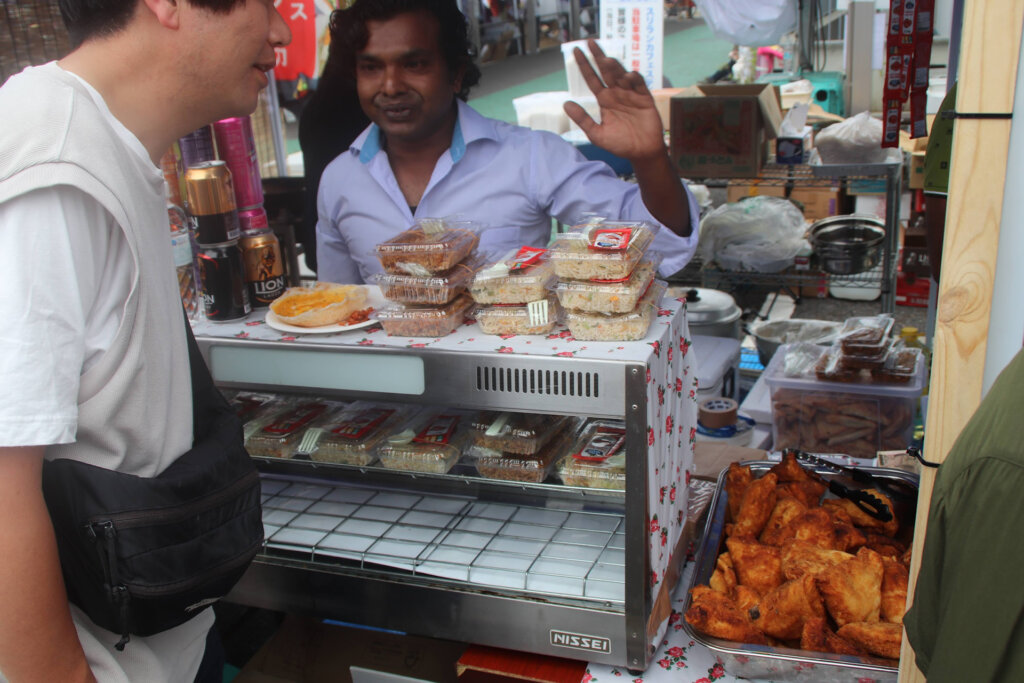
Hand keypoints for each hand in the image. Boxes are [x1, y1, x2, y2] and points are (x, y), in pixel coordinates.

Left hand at [563, 40, 665, 162]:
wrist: (642, 152)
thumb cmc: (619, 144)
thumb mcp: (597, 134)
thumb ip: (582, 119)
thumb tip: (566, 104)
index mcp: (604, 100)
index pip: (592, 78)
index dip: (585, 65)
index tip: (576, 51)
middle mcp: (617, 93)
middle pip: (606, 71)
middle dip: (599, 57)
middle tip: (591, 43)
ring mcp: (631, 94)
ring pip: (621, 75)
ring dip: (615, 67)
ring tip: (606, 61)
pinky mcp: (645, 98)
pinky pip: (639, 84)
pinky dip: (634, 78)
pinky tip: (627, 76)